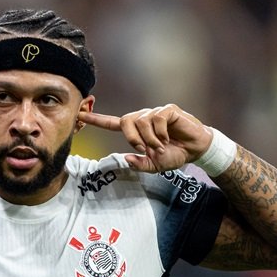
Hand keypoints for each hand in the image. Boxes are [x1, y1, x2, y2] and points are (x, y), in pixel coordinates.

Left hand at [78, 104, 212, 172]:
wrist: (196, 150)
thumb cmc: (174, 155)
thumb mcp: (154, 166)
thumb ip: (139, 164)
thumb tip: (127, 159)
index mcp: (136, 130)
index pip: (112, 123)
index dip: (96, 120)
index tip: (80, 114)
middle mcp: (143, 118)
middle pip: (125, 121)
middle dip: (132, 138)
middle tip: (145, 149)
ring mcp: (155, 112)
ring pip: (141, 121)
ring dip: (151, 139)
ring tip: (161, 146)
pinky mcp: (168, 110)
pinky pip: (157, 119)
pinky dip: (161, 133)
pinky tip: (168, 138)